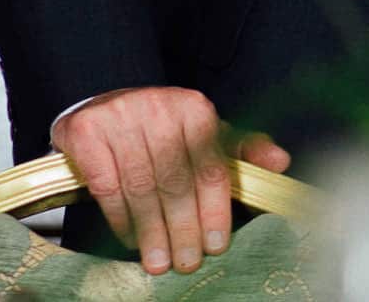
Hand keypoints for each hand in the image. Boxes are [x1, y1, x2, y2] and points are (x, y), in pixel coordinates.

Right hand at [52, 86, 289, 273]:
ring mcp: (121, 116)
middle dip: (183, 228)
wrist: (103, 106)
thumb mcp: (205, 135)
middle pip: (176, 181)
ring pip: (141, 187)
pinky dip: (120, 218)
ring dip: (151, 231)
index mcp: (196, 108)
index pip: (210, 168)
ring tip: (158, 262)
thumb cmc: (162, 129)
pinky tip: (130, 239)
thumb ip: (241, 150)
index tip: (216, 246)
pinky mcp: (87, 131)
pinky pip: (107, 185)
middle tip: (187, 263)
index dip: (214, 211)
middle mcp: (160, 107)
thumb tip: (281, 162)